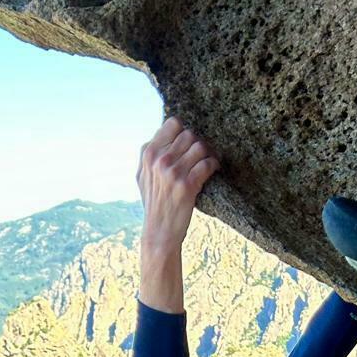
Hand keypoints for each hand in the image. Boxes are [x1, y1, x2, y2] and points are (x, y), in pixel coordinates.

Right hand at [138, 117, 219, 252]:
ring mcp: (172, 172)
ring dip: (209, 153)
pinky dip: (213, 165)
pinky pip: (206, 164)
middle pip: (189, 134)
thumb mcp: (143, 176)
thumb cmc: (154, 204)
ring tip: (210, 161)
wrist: (159, 232)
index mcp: (148, 153)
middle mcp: (159, 160)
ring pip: (200, 147)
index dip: (185, 130)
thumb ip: (151, 155)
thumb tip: (165, 133)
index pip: (173, 124)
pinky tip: (213, 169)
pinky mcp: (186, 186)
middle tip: (205, 153)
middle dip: (200, 143)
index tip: (189, 142)